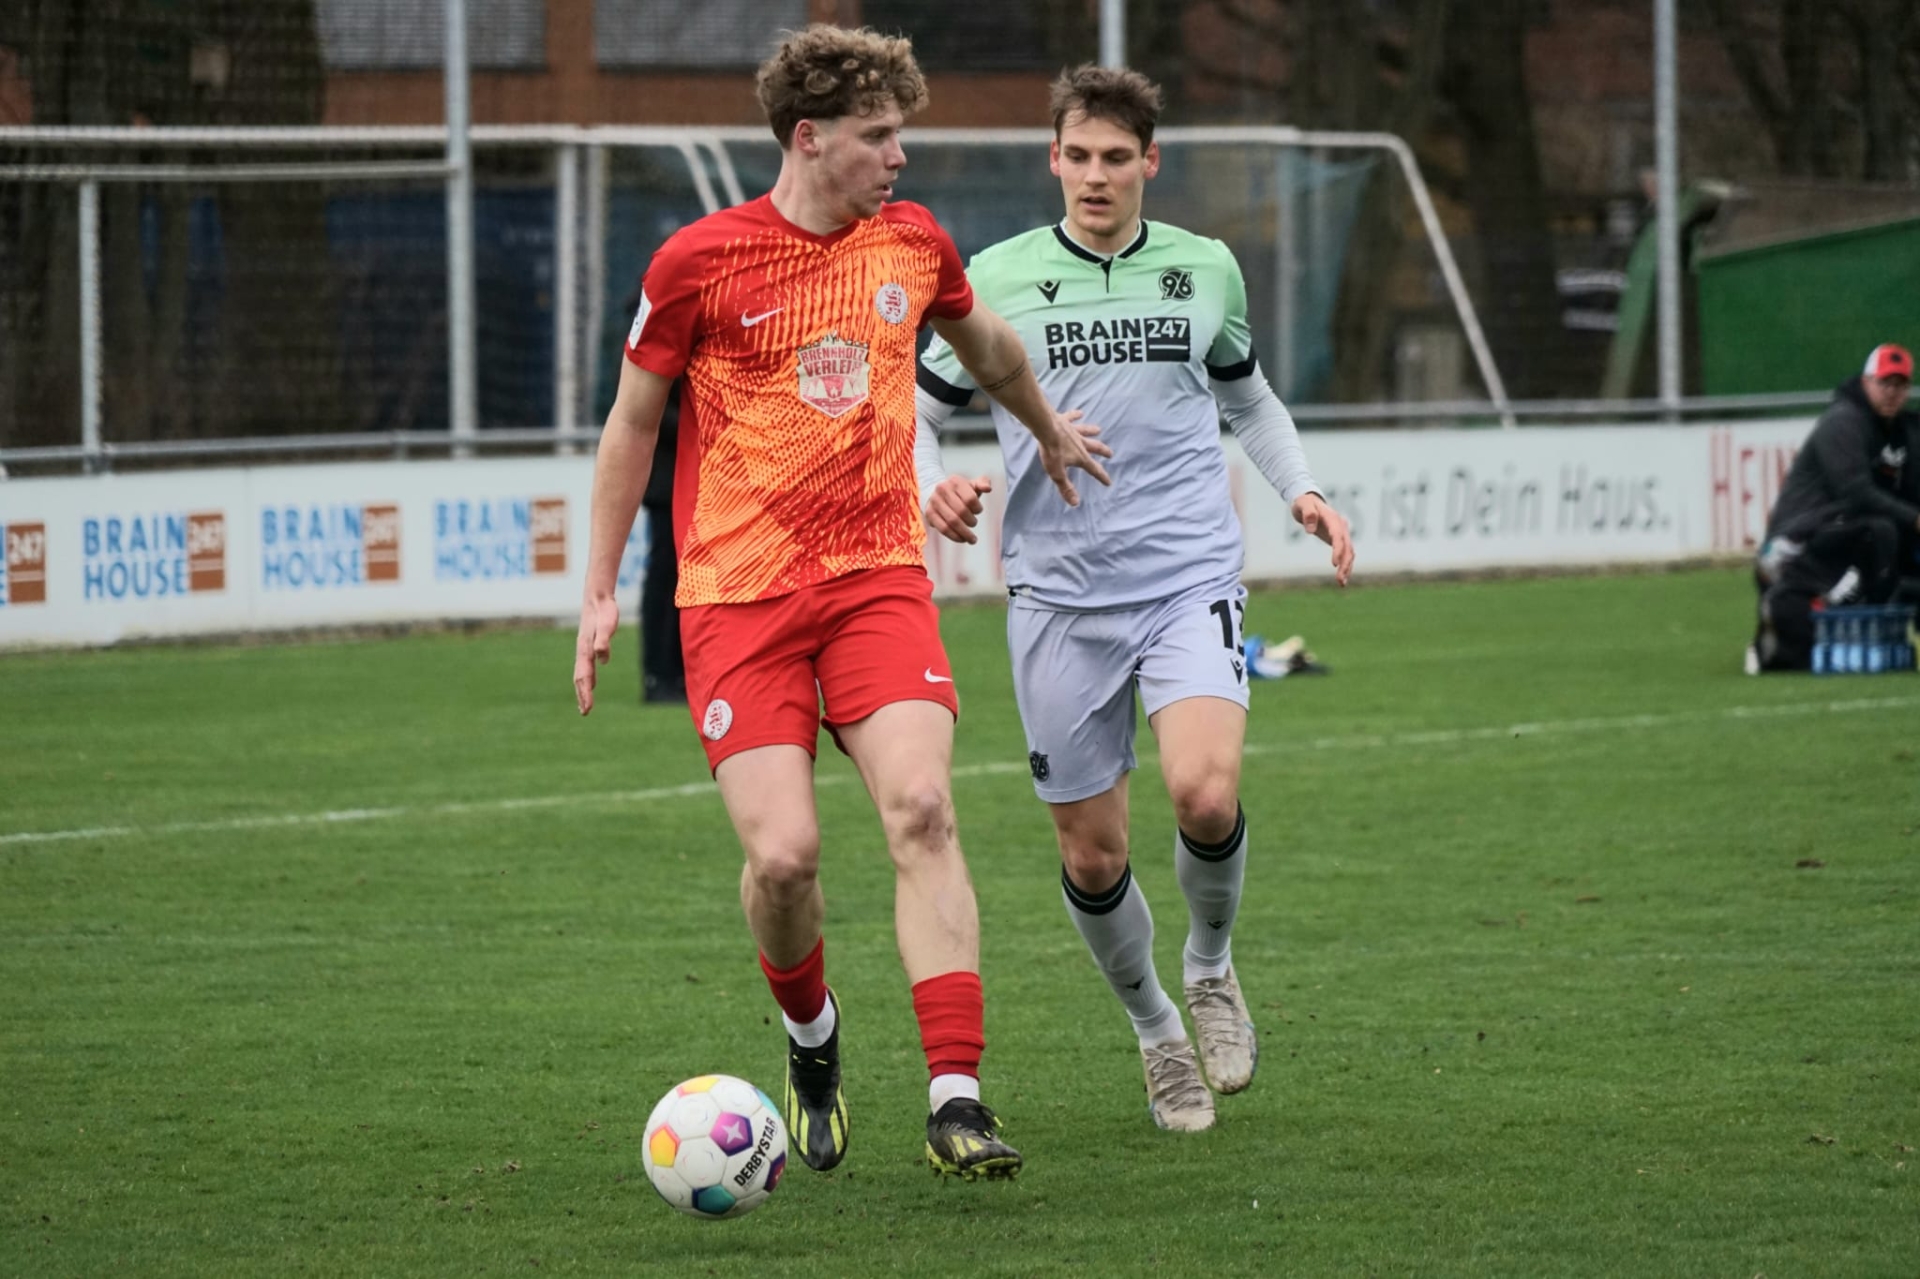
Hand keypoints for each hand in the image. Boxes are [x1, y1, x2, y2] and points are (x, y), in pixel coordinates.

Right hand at [573, 594, 620, 714]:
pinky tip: (592, 684)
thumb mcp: (607, 626)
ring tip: (585, 705)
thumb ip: (603, 641)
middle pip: (580, 678)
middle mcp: (583, 651)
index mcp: (585, 650)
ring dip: (583, 690)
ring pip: (581, 674)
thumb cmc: (604, 611)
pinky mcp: (589, 646)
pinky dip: (587, 679)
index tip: (587, 708)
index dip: (585, 693)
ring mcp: (584, 649)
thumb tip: (602, 658)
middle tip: (585, 713)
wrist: (597, 597)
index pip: (584, 676)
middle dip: (582, 696)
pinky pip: (586, 667)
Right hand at [926, 474, 993, 543]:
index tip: (978, 511)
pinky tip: (962, 539)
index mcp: (955, 481)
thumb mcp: (972, 485)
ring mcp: (934, 501)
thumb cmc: (960, 492)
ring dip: (964, 533)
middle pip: (961, 511)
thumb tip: (988, 488)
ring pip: (952, 521)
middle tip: (974, 523)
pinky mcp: (929, 513)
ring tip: (972, 539)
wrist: (937, 493)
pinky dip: (955, 536)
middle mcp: (942, 489)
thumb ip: (983, 483)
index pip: (970, 498)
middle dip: (971, 521)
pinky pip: (943, 529)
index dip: (977, 508)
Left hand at [1037, 409, 1111, 506]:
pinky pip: (1072, 417)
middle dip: (1103, 451)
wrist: (1045, 429)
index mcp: (1081, 457)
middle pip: (1095, 447)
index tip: (1109, 482)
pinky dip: (1076, 415)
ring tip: (1098, 430)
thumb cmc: (1051, 452)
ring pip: (1086, 431)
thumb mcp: (1057, 473)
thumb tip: (1075, 503)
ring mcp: (1073, 431)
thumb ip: (1066, 488)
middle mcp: (1081, 443)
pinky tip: (1079, 412)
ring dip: (1092, 431)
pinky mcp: (1065, 420)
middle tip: (1110, 454)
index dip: (1102, 477)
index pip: (1094, 469)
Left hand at [1292, 492, 1353, 585]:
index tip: (1335, 564)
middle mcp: (1341, 526)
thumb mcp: (1302, 504)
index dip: (1337, 550)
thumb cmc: (1304, 503)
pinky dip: (1345, 565)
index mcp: (1333, 519)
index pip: (1338, 536)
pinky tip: (1342, 578)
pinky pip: (1346, 553)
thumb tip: (1310, 530)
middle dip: (1345, 564)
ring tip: (1341, 584)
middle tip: (1340, 580)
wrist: (1308, 500)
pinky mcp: (1339, 539)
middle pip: (1347, 547)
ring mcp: (1342, 533)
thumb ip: (1307, 514)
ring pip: (1349, 552)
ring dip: (1347, 568)